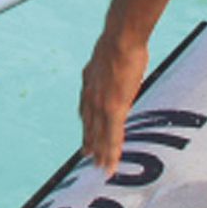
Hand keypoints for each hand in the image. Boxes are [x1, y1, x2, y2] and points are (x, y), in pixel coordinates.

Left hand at [80, 35, 147, 175]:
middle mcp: (91, 96)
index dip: (86, 124)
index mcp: (89, 82)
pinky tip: (110, 165)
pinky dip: (110, 152)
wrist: (120, 38)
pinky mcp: (113, 109)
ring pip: (99, 136)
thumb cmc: (120, 40)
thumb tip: (116, 64)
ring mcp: (101, 104)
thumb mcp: (108, 55)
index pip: (86, 108)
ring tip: (101, 169)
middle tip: (87, 158)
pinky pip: (112, 137)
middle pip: (89, 126)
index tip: (86, 133)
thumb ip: (109, 66)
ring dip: (100, 154)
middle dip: (89, 142)